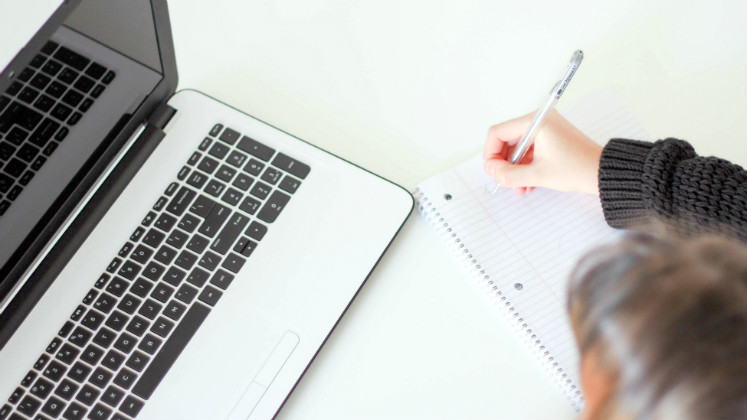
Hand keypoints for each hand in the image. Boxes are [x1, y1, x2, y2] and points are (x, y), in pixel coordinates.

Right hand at [483, 109, 601, 194]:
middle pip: (506, 140)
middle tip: (505, 179)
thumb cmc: (578, 169)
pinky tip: (528, 183)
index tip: (493, 170)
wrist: (603, 173)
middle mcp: (539, 121)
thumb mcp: (537, 175)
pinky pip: (529, 150)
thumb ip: (509, 174)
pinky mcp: (551, 138)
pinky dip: (525, 165)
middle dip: (504, 163)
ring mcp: (546, 129)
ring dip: (515, 168)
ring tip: (519, 186)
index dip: (491, 153)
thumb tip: (491, 170)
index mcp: (536, 122)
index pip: (498, 132)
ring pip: (517, 148)